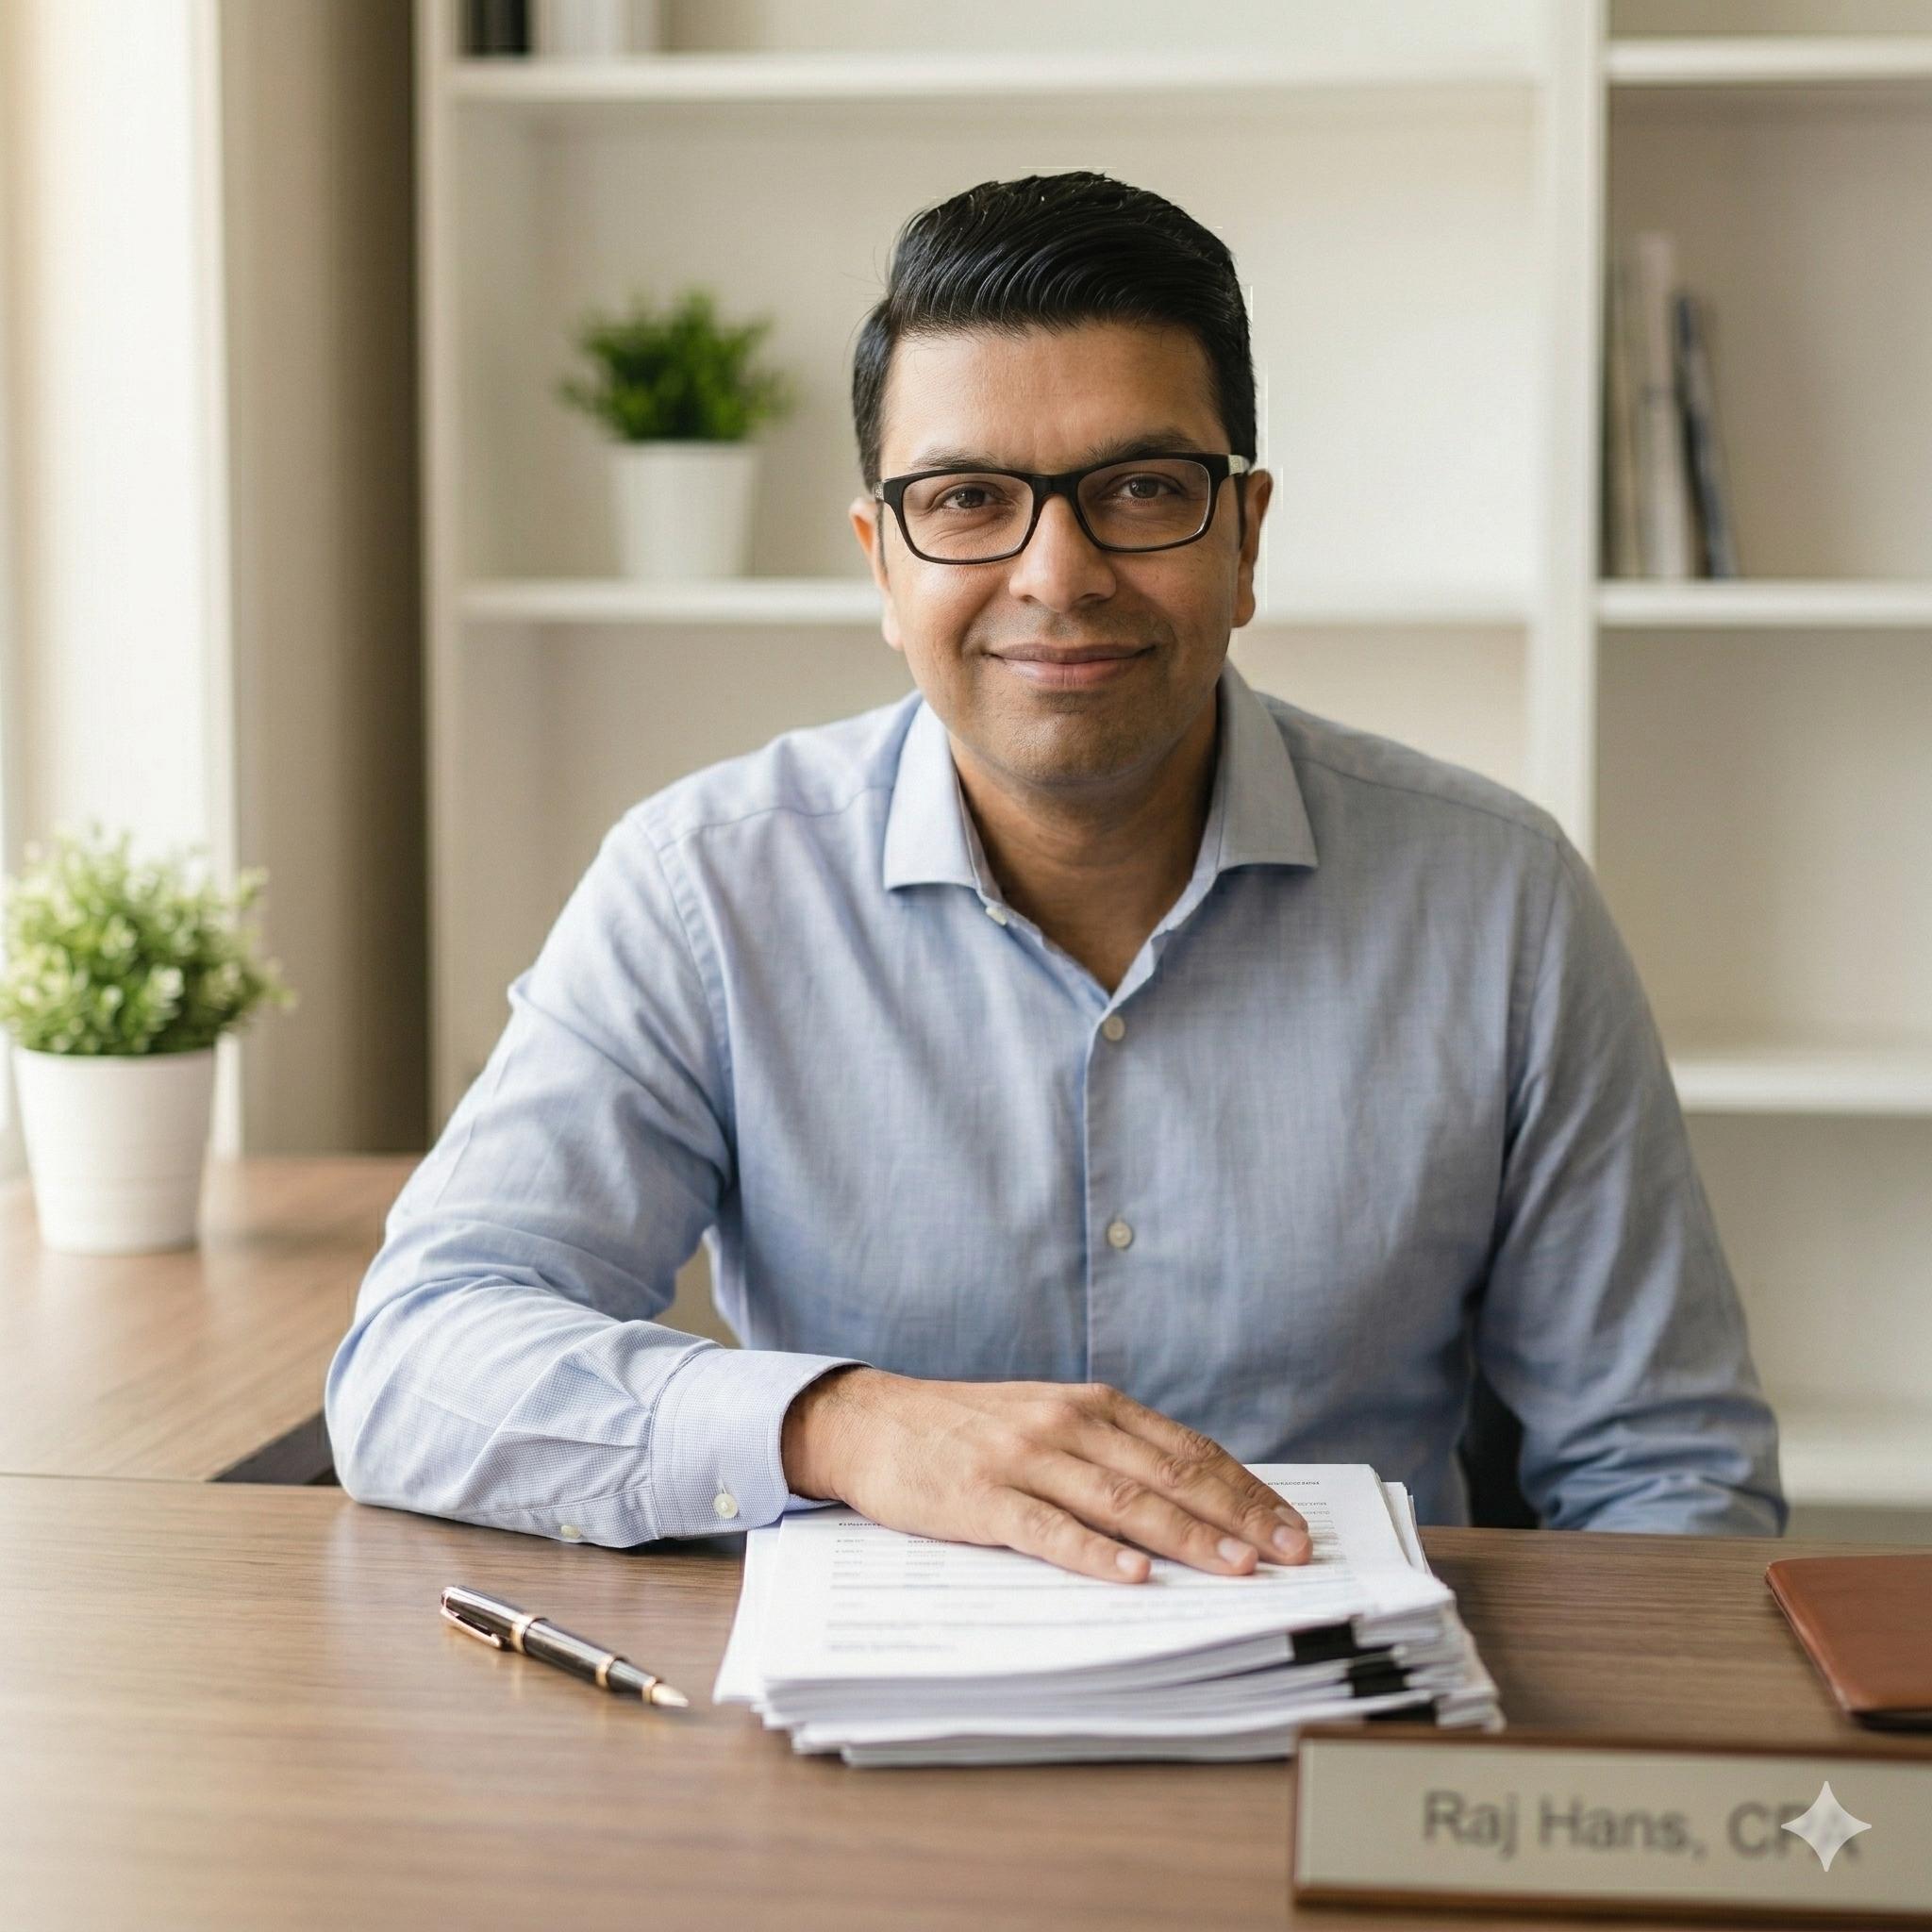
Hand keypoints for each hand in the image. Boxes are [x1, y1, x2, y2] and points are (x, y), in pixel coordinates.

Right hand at [779, 1367, 1311, 1582]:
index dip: (1245, 1489)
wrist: (874, 1421)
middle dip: (1237, 1517)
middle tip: (1287, 1555)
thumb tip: (1195, 1498)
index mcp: (1093, 1406)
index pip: (1188, 1450)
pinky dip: (1095, 1552)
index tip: (1290, 1526)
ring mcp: (1026, 1458)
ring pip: (1122, 1501)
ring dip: (1186, 1536)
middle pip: (1169, 1474)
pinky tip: (1134, 1575)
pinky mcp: (983, 1496)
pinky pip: (1049, 1528)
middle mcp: (1068, 1424)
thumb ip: (1111, 1450)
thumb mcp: (1049, 1421)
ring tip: (1235, 1568)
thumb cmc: (969, 1431)